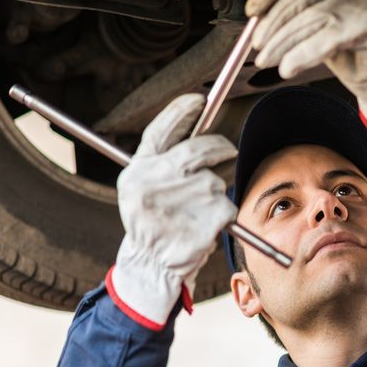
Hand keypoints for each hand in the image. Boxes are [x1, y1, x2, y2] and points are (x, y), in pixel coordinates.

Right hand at [108, 93, 236, 329]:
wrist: (151, 265)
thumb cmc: (150, 223)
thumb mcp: (141, 187)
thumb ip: (160, 159)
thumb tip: (193, 128)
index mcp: (139, 169)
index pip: (163, 129)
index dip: (182, 110)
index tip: (199, 101)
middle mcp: (159, 178)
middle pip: (200, 148)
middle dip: (218, 146)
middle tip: (227, 148)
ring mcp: (186, 197)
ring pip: (215, 179)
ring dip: (214, 191)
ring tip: (196, 212)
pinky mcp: (208, 216)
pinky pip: (226, 204)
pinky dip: (223, 214)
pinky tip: (204, 226)